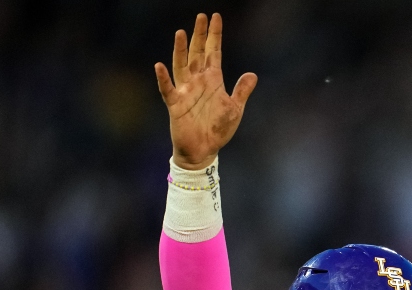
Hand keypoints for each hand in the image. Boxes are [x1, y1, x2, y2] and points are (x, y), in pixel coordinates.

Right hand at [154, 13, 256, 169]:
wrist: (204, 150)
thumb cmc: (218, 129)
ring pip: (182, 65)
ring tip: (181, 33)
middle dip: (200, 35)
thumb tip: (252, 74)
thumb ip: (241, 91)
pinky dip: (163, 78)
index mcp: (213, 80)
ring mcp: (185, 91)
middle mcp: (198, 81)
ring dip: (181, 50)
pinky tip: (159, 66)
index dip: (215, 36)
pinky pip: (168, 89)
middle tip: (201, 16)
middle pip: (198, 53)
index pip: (215, 52)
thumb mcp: (234, 109)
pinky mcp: (175, 104)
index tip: (216, 17)